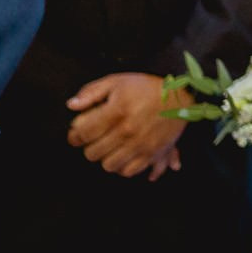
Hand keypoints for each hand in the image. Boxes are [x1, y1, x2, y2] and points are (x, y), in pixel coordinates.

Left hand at [67, 73, 188, 178]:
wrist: (180, 96)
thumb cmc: (147, 88)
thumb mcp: (118, 81)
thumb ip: (92, 92)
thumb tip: (71, 105)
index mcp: (117, 111)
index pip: (83, 133)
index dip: (75, 136)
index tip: (76, 135)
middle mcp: (127, 130)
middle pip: (93, 153)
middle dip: (89, 147)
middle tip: (93, 140)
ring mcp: (140, 144)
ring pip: (109, 165)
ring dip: (105, 158)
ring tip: (108, 148)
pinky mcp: (152, 153)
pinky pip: (129, 171)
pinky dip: (122, 167)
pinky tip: (122, 155)